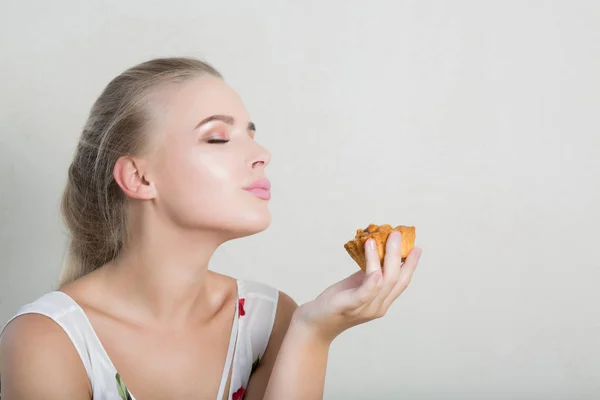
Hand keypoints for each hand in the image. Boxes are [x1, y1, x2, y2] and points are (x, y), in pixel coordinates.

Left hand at [295, 231, 421, 343]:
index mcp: (382, 302)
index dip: (410, 265)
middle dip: (399, 255)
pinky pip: (365, 292)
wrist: (314, 324)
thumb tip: (376, 251)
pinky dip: (372, 279)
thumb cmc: (335, 303)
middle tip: (398, 234)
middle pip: (395, 279)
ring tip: (379, 238)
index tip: (417, 248)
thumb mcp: (355, 286)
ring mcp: (364, 309)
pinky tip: (374, 265)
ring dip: (384, 258)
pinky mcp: (349, 307)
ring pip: (383, 281)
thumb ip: (367, 275)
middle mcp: (377, 307)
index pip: (401, 282)